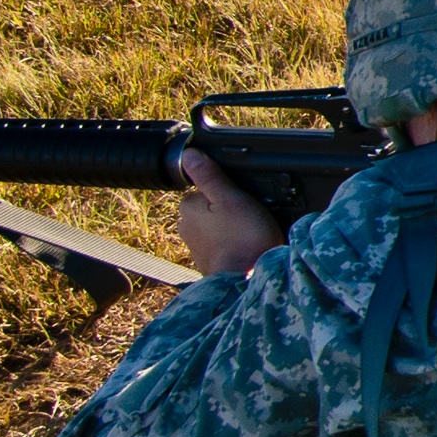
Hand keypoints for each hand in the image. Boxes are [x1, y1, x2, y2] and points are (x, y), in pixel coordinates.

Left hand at [173, 146, 277, 277]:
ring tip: (251, 233)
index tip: (244, 200)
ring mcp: (196, 247)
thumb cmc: (243, 238)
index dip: (228, 191)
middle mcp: (186, 226)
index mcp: (188, 207)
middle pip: (211, 207)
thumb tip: (187, 155)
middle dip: (228, 210)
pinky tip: (246, 247)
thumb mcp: (231, 198)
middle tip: (250, 216)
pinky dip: (233, 244)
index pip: (206, 188)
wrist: (247, 281)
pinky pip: (221, 245)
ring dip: (231, 228)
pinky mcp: (208, 262)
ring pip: (216, 227)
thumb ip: (209, 176)